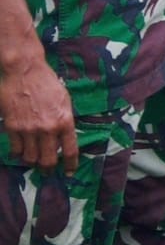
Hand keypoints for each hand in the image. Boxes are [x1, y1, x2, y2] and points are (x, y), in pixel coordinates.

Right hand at [0, 56, 77, 171]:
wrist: (25, 72)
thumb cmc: (48, 84)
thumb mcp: (65, 101)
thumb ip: (64, 121)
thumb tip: (62, 139)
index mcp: (65, 121)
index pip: (70, 150)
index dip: (70, 164)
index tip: (69, 171)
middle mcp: (47, 128)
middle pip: (48, 160)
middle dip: (48, 169)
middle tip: (48, 171)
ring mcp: (28, 130)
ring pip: (30, 158)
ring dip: (33, 162)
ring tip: (34, 160)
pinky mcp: (13, 128)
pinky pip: (15, 150)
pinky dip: (18, 153)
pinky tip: (20, 151)